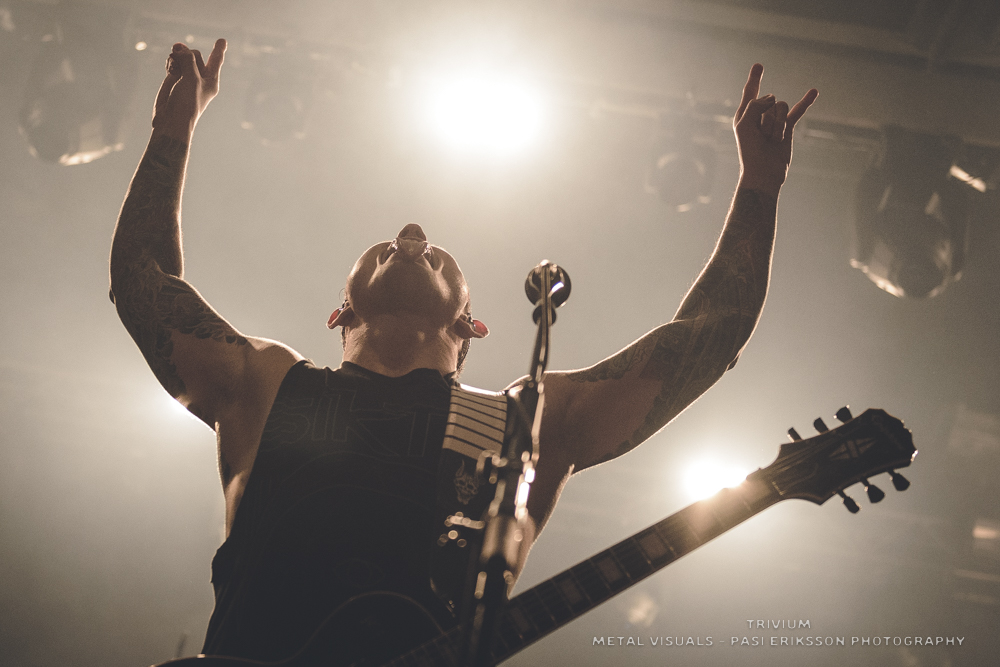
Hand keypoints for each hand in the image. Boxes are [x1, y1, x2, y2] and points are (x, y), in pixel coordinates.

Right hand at [152, 39, 226, 138]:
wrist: (171, 119)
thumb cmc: (187, 103)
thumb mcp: (192, 79)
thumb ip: (187, 60)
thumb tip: (178, 47)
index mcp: (211, 81)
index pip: (216, 61)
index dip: (218, 49)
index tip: (222, 40)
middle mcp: (200, 78)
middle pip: (195, 55)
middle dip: (187, 54)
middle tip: (180, 58)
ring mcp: (187, 78)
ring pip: (183, 57)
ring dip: (177, 57)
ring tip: (173, 65)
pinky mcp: (174, 79)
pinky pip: (174, 62)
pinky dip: (171, 61)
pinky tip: (169, 67)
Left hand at [733, 64, 816, 196]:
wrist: (764, 173)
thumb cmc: (749, 152)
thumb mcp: (743, 125)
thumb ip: (755, 105)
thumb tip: (773, 97)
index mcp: (744, 114)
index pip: (751, 91)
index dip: (755, 79)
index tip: (759, 65)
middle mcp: (759, 115)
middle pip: (770, 100)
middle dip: (767, 119)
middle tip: (760, 137)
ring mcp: (774, 120)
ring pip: (782, 108)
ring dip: (778, 125)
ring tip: (771, 140)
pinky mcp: (787, 127)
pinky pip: (798, 111)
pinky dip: (806, 101)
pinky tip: (814, 91)